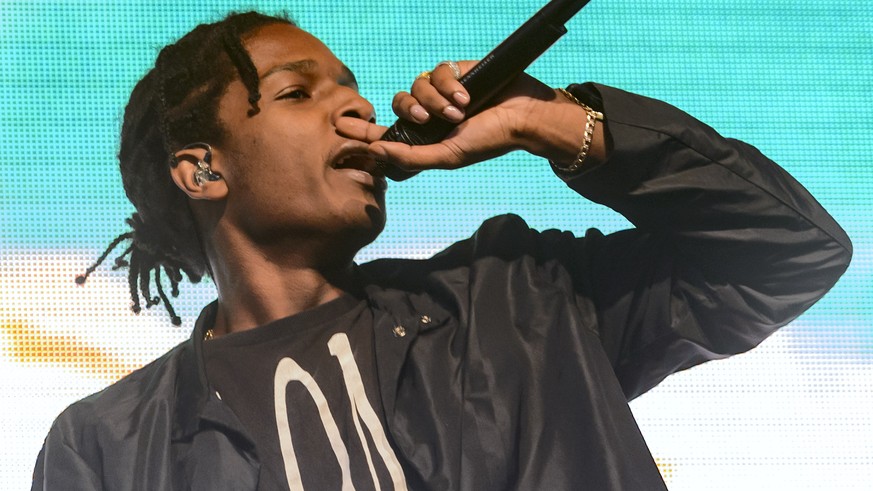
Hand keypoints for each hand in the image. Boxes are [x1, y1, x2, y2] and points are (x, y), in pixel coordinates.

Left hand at [336, 61, 600, 172]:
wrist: (521, 116)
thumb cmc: (487, 142)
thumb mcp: (446, 156)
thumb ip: (410, 157)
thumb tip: (376, 151)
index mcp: (423, 139)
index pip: (384, 134)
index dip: (361, 130)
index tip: (337, 125)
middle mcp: (428, 116)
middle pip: (397, 105)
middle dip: (409, 110)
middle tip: (427, 119)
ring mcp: (439, 94)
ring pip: (415, 86)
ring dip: (435, 100)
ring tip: (459, 111)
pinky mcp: (452, 74)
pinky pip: (435, 72)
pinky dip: (449, 85)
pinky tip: (466, 97)